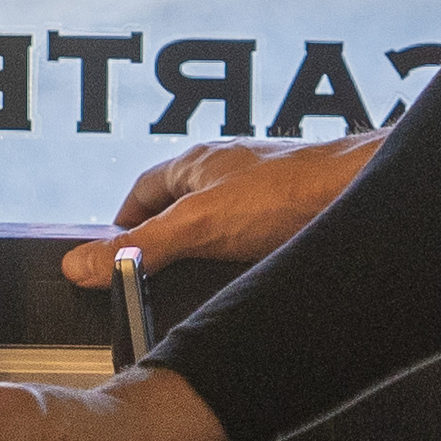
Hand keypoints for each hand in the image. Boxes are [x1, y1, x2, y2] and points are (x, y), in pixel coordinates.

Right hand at [56, 135, 379, 287]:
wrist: (359, 191)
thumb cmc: (288, 190)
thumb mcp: (197, 226)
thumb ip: (141, 247)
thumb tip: (81, 264)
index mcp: (196, 164)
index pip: (143, 189)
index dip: (124, 220)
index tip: (112, 249)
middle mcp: (228, 171)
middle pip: (181, 204)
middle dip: (165, 235)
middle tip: (151, 269)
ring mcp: (262, 189)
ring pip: (220, 219)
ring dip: (207, 245)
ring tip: (199, 276)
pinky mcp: (291, 211)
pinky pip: (255, 234)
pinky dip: (243, 254)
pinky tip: (250, 273)